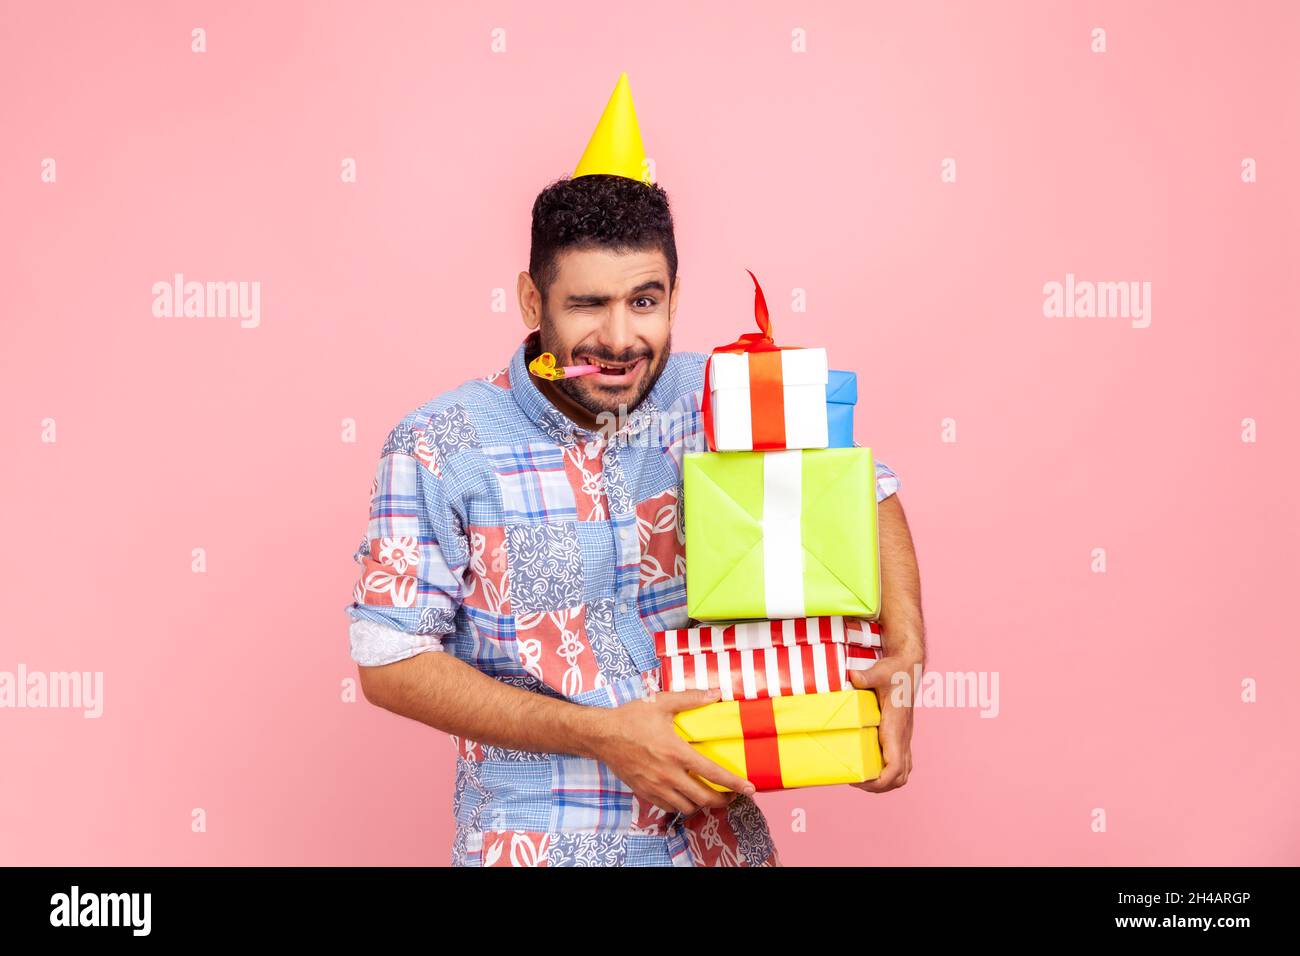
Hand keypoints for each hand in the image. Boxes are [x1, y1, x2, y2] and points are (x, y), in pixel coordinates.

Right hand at [590, 687, 756, 816]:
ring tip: (710, 796)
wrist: (601, 736)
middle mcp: (667, 774)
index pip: (713, 774)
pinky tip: (685, 795)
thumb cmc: (630, 718)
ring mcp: (655, 787)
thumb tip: (716, 693)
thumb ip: (691, 699)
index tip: (750, 789)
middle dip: (722, 800)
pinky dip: (682, 805)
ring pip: (687, 807)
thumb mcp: (661, 703)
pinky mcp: (644, 793)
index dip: (734, 784)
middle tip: (731, 795)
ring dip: (702, 804)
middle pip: (703, 798)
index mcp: (676, 752)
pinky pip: (668, 808)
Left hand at [847, 651, 920, 792]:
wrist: (908, 668)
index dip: (880, 782)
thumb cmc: (895, 671)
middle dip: (879, 787)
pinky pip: (900, 763)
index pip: (896, 767)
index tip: (860, 781)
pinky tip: (870, 766)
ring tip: (862, 779)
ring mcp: (903, 738)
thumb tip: (853, 676)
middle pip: (900, 777)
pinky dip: (888, 772)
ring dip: (885, 782)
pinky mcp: (900, 736)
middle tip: (856, 781)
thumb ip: (868, 676)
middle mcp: (903, 738)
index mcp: (896, 729)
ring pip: (903, 773)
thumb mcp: (880, 672)